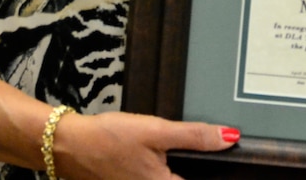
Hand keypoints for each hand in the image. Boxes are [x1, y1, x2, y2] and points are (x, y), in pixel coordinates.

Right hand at [54, 111, 238, 179]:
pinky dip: (166, 172)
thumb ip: (194, 137)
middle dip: (198, 169)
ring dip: (180, 169)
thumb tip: (230, 138)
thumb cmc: (108, 138)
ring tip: (185, 157)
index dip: (218, 174)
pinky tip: (161, 161)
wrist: (69, 146)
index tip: (236, 167)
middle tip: (217, 153)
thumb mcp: (156, 131)